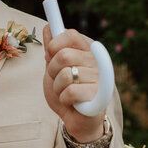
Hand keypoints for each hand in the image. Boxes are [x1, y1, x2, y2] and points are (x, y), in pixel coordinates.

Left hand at [43, 26, 106, 142]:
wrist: (76, 119)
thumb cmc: (66, 92)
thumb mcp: (54, 69)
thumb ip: (52, 50)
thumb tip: (48, 27)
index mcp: (86, 51)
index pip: (70, 34)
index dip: (54, 44)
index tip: (50, 55)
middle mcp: (96, 62)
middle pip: (64, 55)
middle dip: (52, 70)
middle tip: (57, 79)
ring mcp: (99, 78)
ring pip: (66, 75)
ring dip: (58, 88)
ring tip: (65, 93)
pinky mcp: (99, 96)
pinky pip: (70, 92)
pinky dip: (64, 99)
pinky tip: (71, 102)